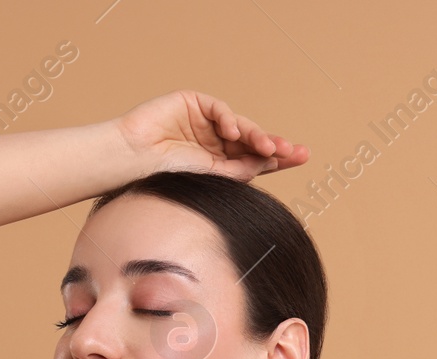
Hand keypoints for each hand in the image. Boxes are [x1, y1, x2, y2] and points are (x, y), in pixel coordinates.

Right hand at [116, 90, 309, 181]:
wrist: (135, 161)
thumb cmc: (168, 176)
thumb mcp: (213, 176)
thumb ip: (241, 169)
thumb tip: (272, 161)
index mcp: (220, 162)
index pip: (254, 159)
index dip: (278, 157)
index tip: (302, 156)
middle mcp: (215, 141)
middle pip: (253, 141)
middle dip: (275, 145)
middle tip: (294, 151)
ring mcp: (204, 122)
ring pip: (241, 126)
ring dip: (258, 136)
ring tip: (269, 148)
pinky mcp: (192, 103)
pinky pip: (219, 109)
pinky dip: (229, 119)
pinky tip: (233, 133)